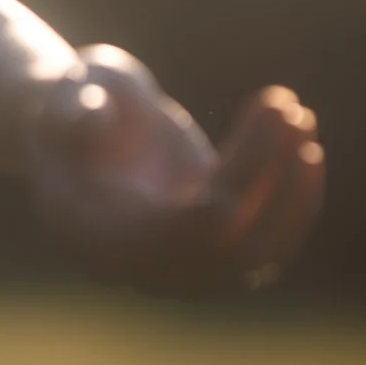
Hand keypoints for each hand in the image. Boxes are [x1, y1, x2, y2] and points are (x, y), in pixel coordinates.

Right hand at [26, 45, 322, 295]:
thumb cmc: (69, 104)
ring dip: (293, 189)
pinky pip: (266, 248)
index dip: (244, 171)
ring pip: (257, 253)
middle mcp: (139, 267)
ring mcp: (177, 267)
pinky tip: (303, 142)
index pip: (191, 226)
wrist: (78, 124)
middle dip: (272, 174)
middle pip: (231, 244)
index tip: (269, 107)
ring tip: (300, 117)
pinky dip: (295, 202)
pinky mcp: (208, 252)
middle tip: (289, 107)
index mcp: (96, 238)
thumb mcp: (62, 97)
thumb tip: (91, 118)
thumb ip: (70, 110)